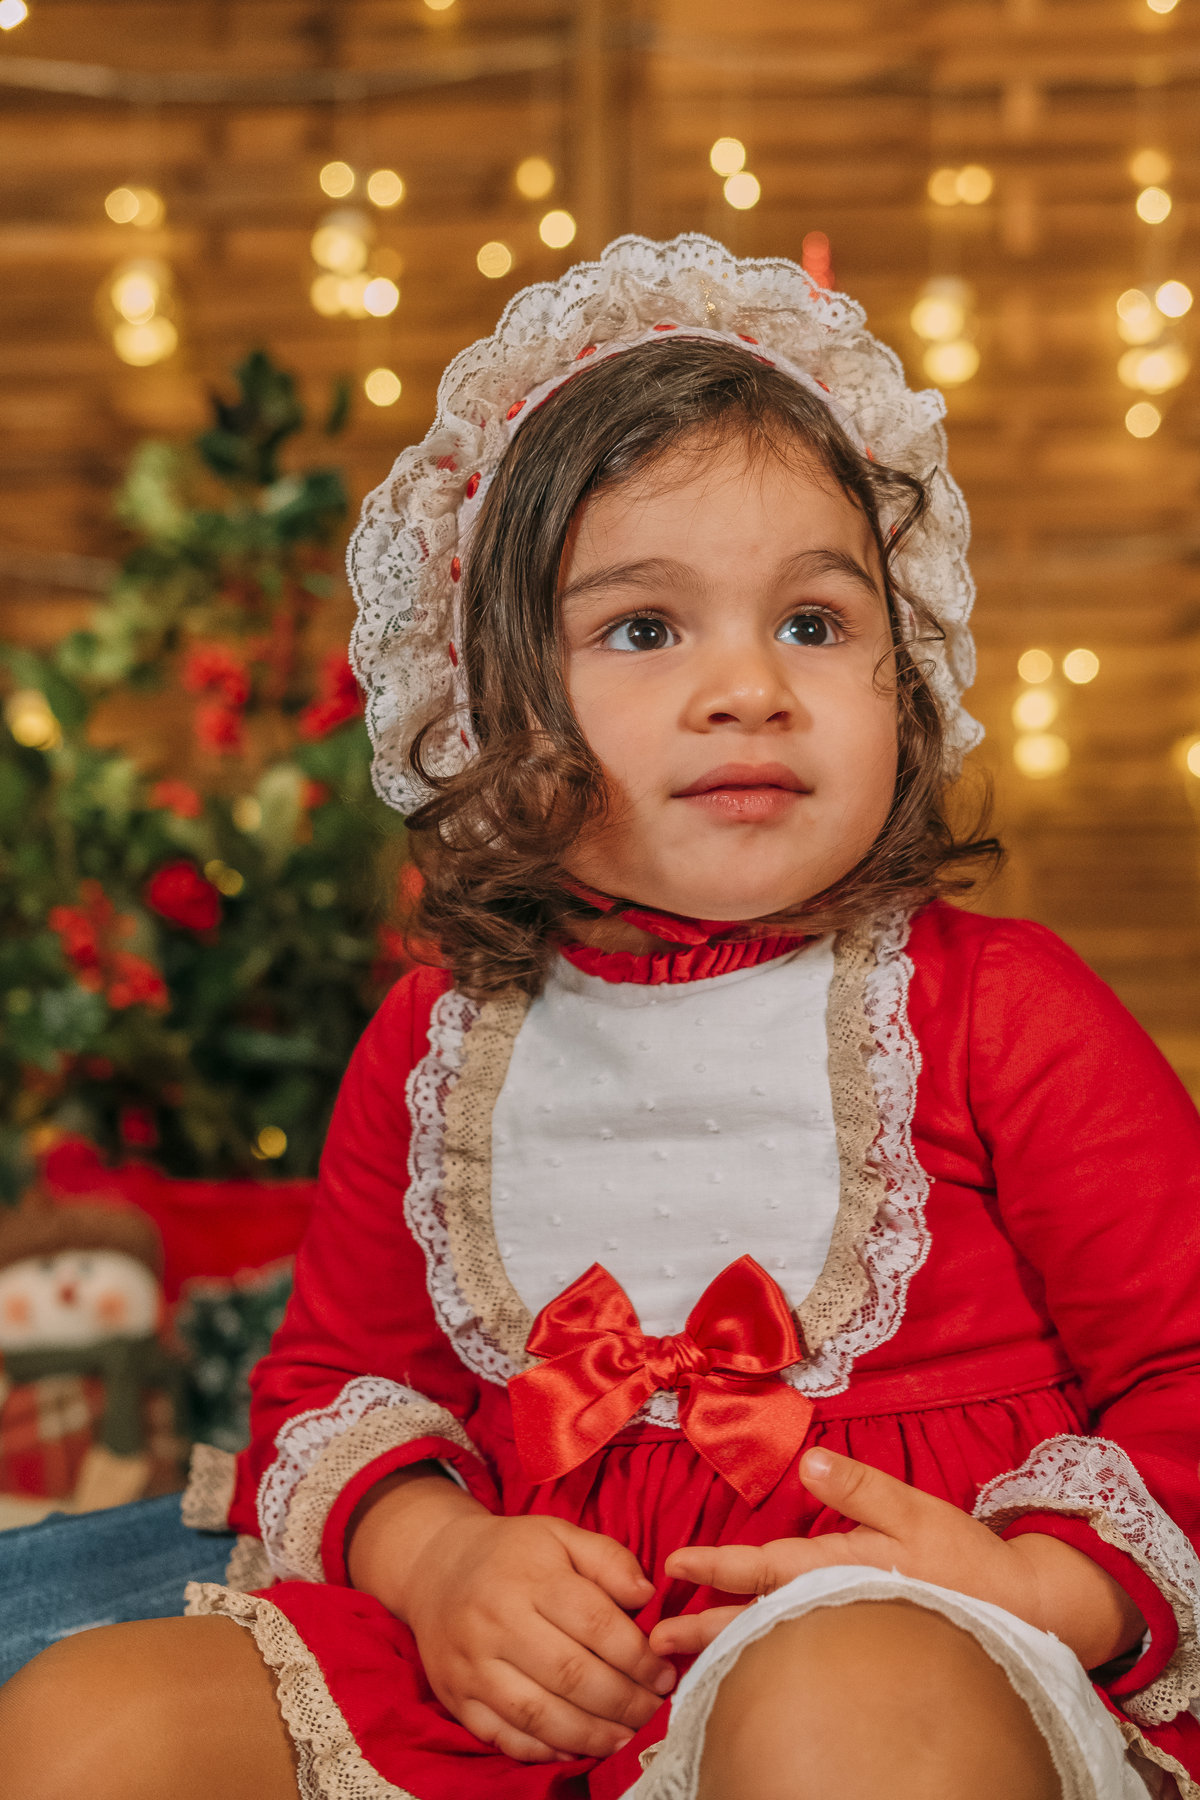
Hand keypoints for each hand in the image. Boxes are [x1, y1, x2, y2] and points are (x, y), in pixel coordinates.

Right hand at [347, 1468, 675, 1762]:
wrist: (435, 1567)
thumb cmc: (512, 1553)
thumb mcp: (560, 1535)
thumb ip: (608, 1559)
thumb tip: (647, 1596)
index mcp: (529, 1576)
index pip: (594, 1622)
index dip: (637, 1656)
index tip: (665, 1673)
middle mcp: (496, 1622)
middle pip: (571, 1674)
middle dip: (623, 1701)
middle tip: (654, 1712)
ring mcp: (472, 1665)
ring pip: (538, 1715)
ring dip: (590, 1734)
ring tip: (626, 1737)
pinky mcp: (456, 1699)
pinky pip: (504, 1736)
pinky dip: (544, 1751)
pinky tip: (577, 1748)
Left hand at [649, 1447, 1144, 1670]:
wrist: (1021, 1616)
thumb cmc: (966, 1560)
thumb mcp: (915, 1510)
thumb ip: (860, 1488)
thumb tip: (811, 1462)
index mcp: (842, 1568)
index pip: (767, 1567)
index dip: (719, 1565)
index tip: (675, 1565)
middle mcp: (835, 1604)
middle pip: (755, 1620)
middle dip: (702, 1629)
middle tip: (652, 1641)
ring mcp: (846, 1632)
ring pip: (773, 1643)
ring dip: (725, 1648)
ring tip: (681, 1660)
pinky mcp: (860, 1644)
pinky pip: (799, 1655)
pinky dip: (764, 1659)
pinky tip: (744, 1666)